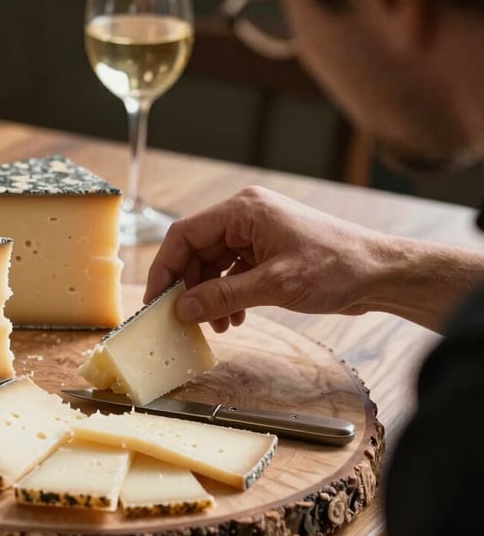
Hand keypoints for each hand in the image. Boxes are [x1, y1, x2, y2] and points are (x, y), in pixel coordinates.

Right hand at [145, 186, 384, 331]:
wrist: (379, 274)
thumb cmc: (337, 267)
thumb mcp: (275, 284)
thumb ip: (223, 295)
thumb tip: (183, 308)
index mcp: (244, 210)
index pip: (185, 234)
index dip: (165, 268)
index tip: (155, 300)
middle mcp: (245, 217)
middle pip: (196, 251)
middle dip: (189, 287)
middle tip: (182, 319)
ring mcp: (255, 234)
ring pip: (213, 265)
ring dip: (208, 296)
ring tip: (215, 325)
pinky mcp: (265, 252)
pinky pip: (232, 273)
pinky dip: (227, 296)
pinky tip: (233, 319)